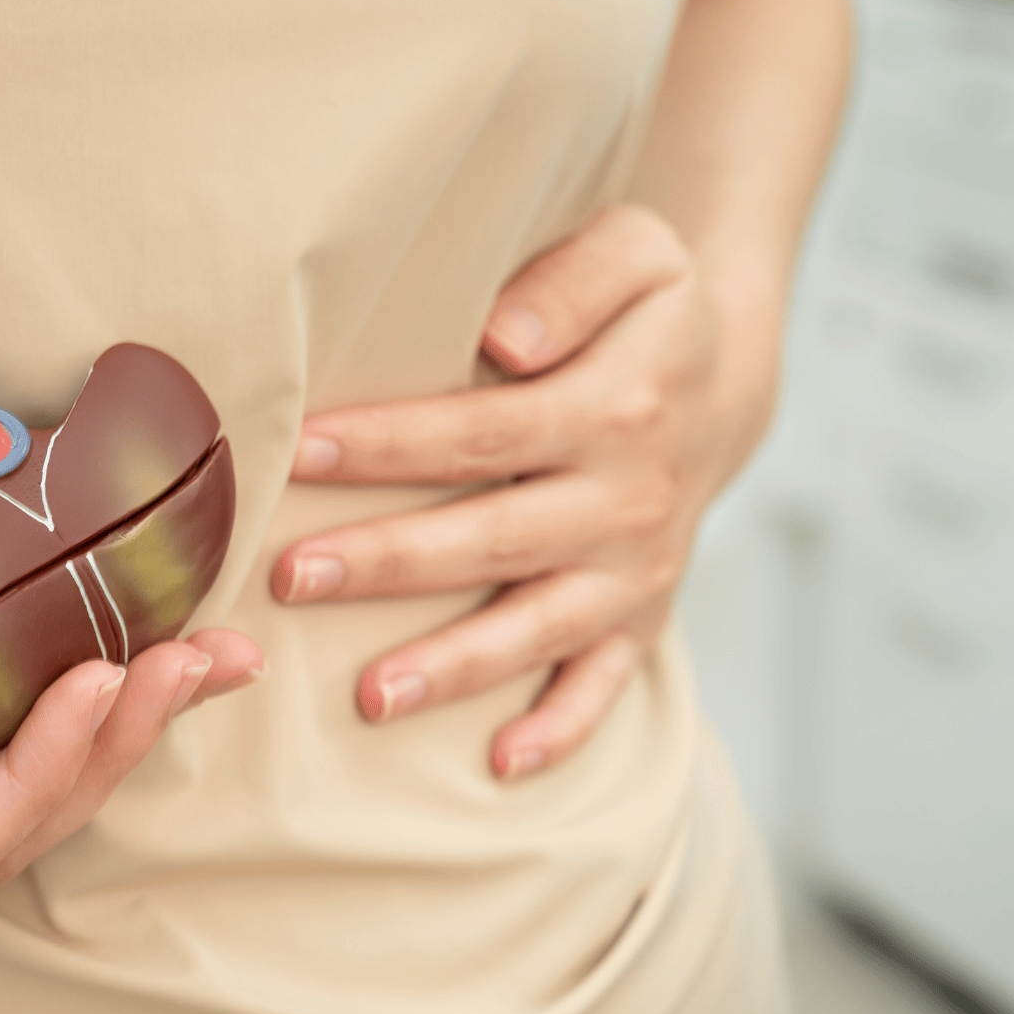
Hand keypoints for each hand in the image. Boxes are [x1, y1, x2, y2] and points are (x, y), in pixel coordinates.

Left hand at [271, 205, 772, 778]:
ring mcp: (638, 567)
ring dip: (456, 665)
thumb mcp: (636, 251)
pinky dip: (561, 729)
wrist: (723, 381)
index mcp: (621, 402)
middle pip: (495, 537)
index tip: (303, 450)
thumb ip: (573, 278)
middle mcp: (631, 495)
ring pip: (539, 625)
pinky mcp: (643, 617)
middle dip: (389, 561)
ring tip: (369, 697)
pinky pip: (605, 684)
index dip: (394, 442)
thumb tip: (506, 339)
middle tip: (290, 577)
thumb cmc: (644, 309)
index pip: (487, 429)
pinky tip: (498, 763)